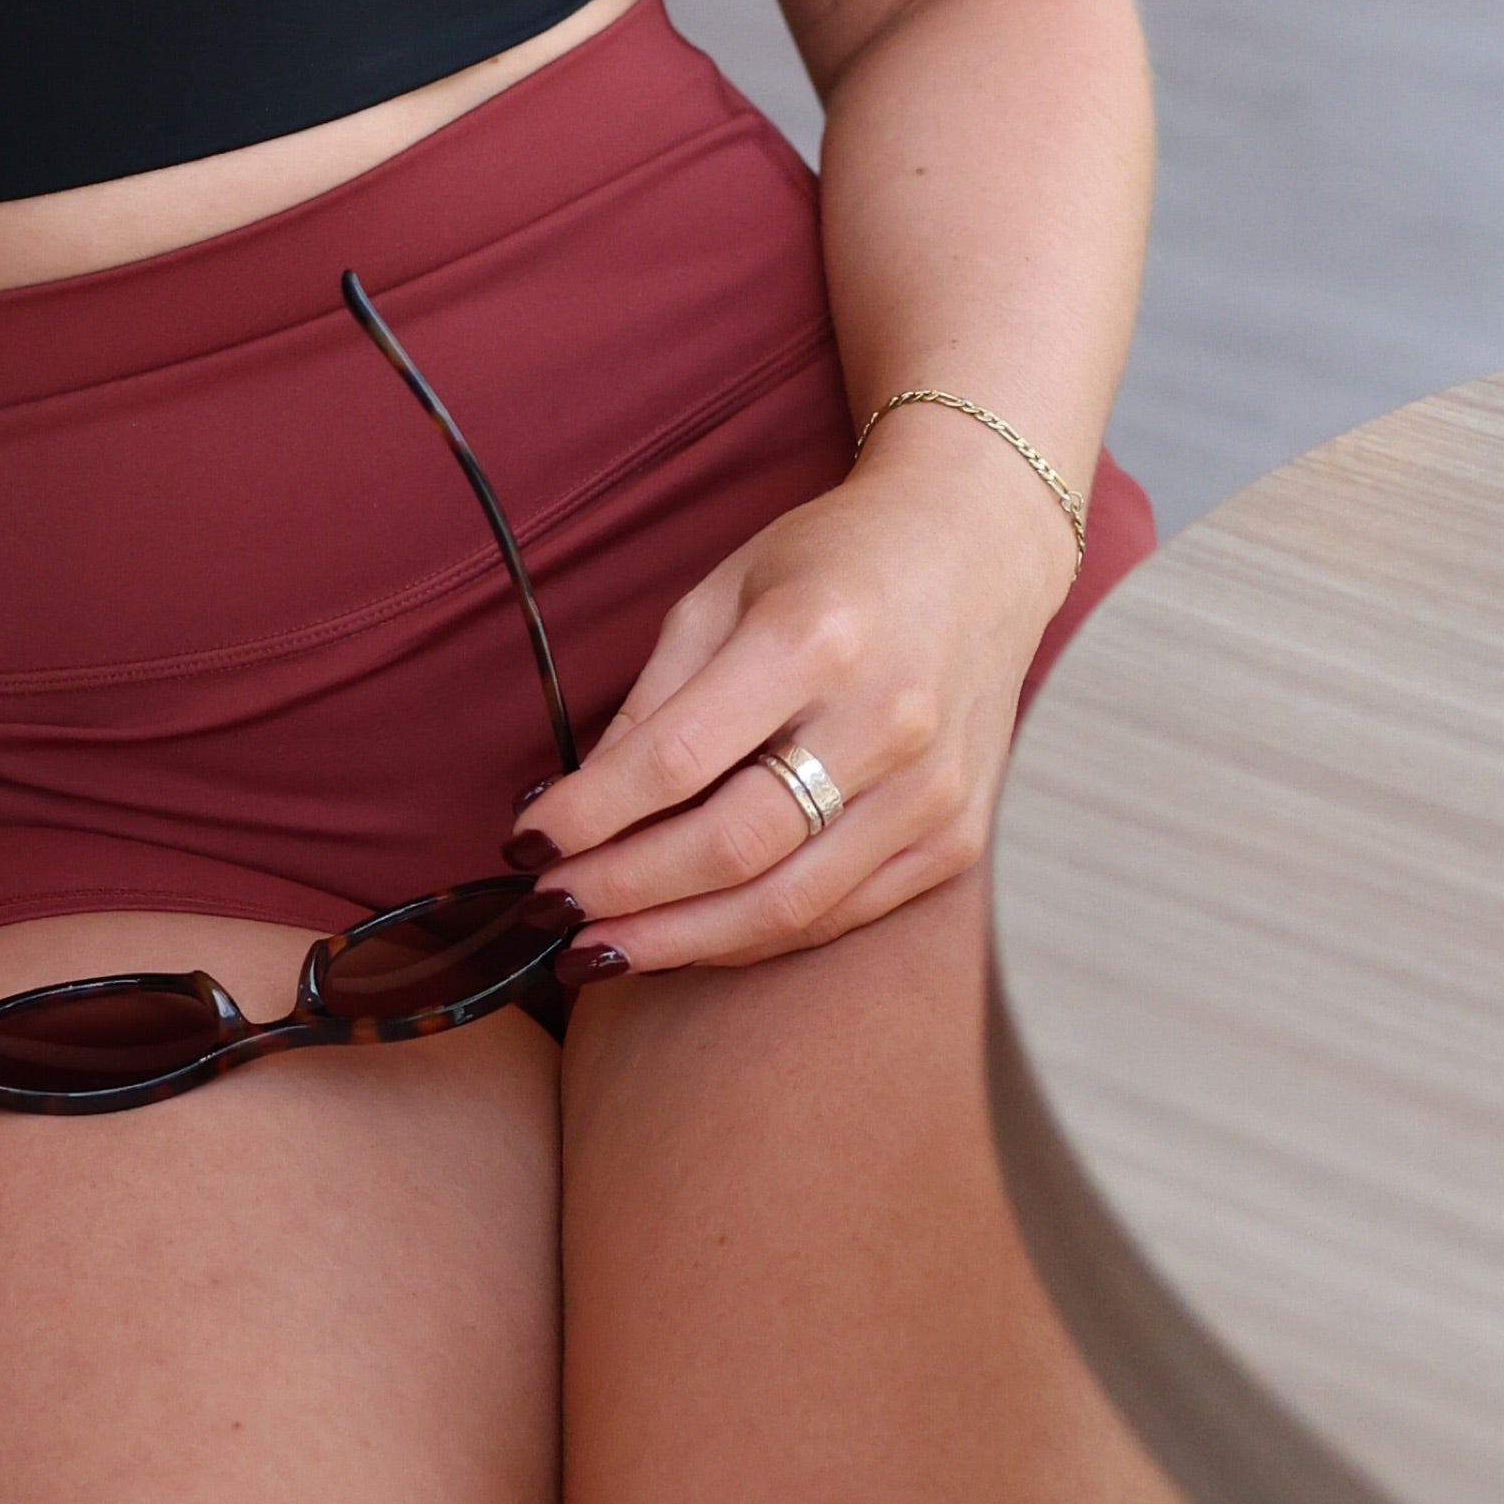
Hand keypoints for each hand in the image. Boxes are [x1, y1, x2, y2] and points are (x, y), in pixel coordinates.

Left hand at [511, 423, 1074, 974]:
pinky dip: (753, 937)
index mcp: (814, 638)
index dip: (590, 813)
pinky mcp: (956, 840)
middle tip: (546, 912)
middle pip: (731, 846)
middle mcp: (884, 721)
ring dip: (677, 941)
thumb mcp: (724, 590)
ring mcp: (931, 792)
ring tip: (597, 952)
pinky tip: (688, 938)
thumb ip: (656, 699)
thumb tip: (576, 807)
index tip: (525, 840)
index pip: (678, 757)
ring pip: (786, 906)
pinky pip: (839, 916)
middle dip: (622, 891)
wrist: (977, 551)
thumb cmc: (833, 562)